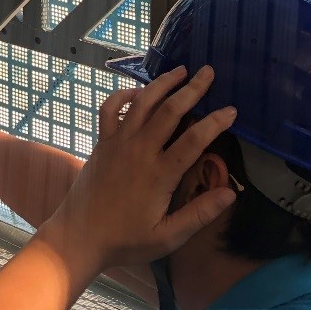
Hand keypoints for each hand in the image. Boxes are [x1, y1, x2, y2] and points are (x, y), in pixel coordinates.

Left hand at [39, 66, 236, 275]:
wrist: (79, 236)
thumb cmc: (125, 240)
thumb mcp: (167, 237)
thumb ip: (199, 214)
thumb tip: (230, 193)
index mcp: (159, 174)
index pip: (194, 140)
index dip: (215, 122)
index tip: (231, 110)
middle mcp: (139, 151)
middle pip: (170, 111)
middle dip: (192, 89)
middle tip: (208, 72)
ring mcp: (117, 143)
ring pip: (142, 103)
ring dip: (162, 83)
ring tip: (180, 70)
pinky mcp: (102, 142)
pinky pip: (110, 109)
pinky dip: (123, 95)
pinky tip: (138, 92)